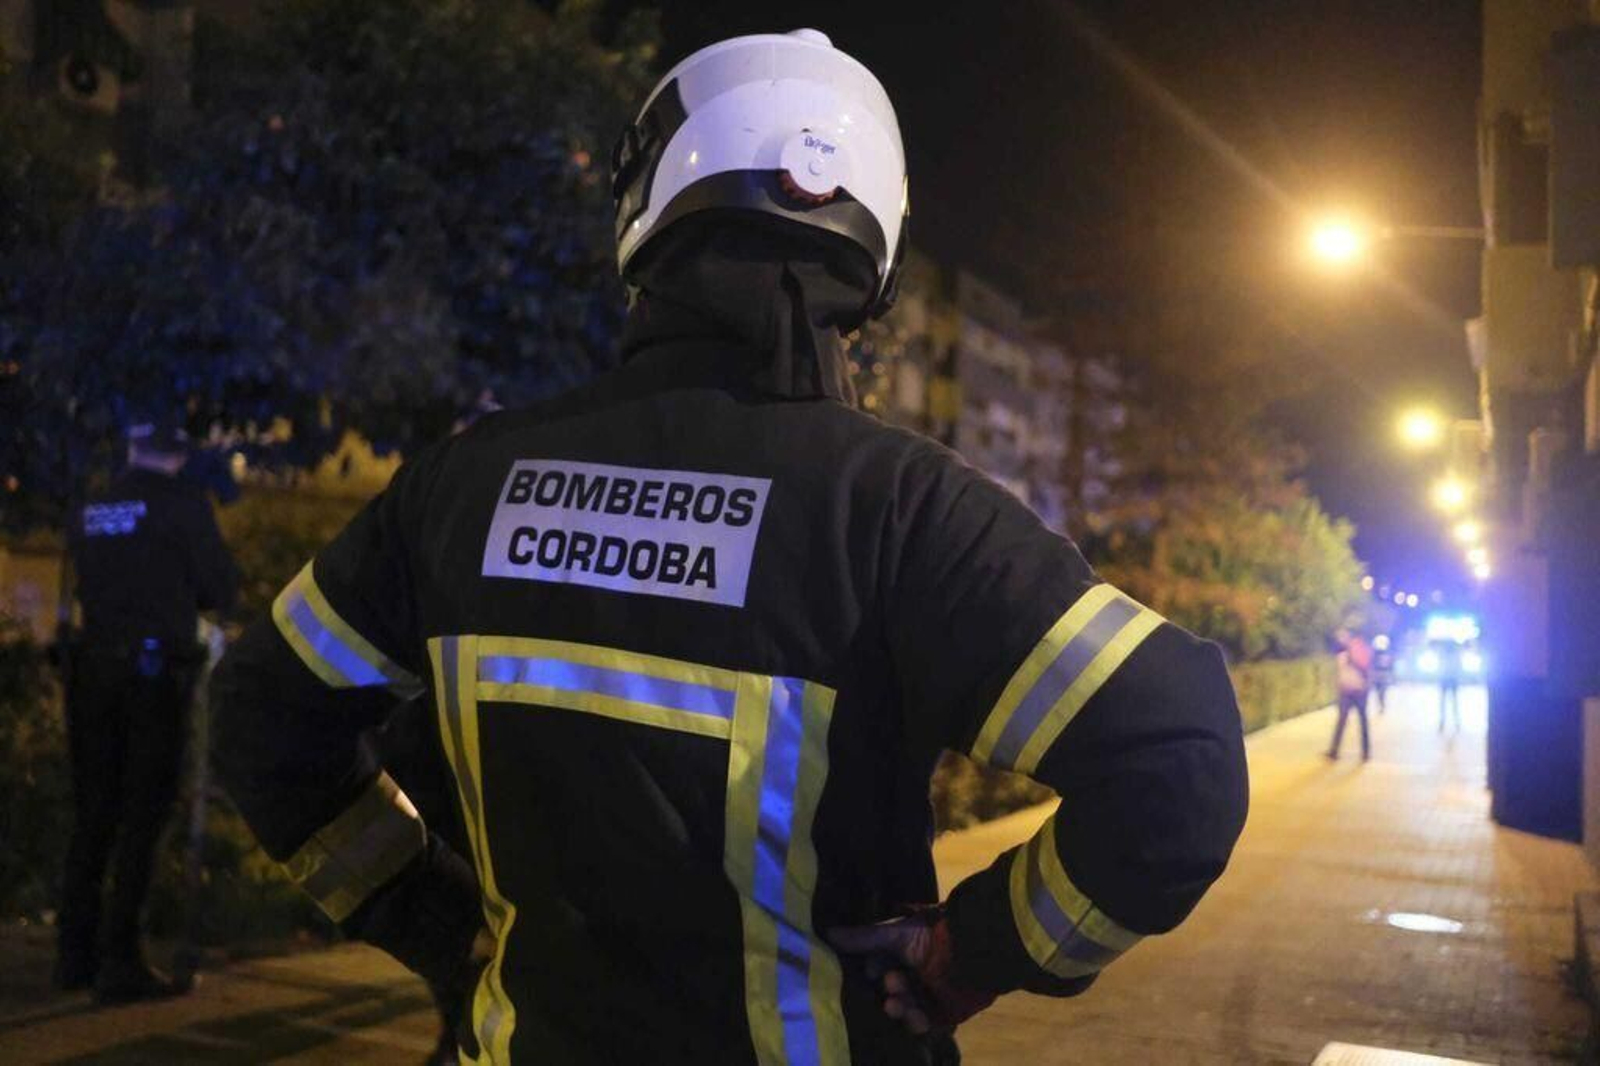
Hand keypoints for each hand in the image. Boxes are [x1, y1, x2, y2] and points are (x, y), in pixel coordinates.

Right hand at [829, 908, 994, 1035]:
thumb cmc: (934, 935)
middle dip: (886, 991)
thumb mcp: (894, 934)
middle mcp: (912, 977)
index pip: (876, 969)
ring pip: (903, 1010)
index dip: (870, 973)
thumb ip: (863, 938)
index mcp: (901, 956)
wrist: (975, 950)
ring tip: (896, 1001)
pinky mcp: (942, 1015)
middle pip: (887, 993)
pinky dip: (916, 1022)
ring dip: (897, 1007)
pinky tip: (915, 1015)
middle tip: (889, 984)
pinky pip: (923, 1025)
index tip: (868, 970)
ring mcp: (926, 997)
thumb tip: (826, 932)